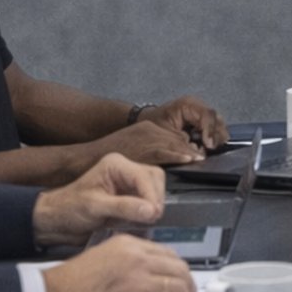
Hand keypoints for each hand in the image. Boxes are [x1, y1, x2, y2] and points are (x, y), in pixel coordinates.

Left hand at [33, 152, 165, 246]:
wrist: (56, 220)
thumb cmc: (69, 209)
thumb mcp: (95, 207)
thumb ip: (124, 207)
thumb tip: (151, 210)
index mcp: (115, 165)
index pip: (144, 176)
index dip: (151, 196)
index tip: (153, 214)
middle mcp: (124, 171)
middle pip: (155, 179)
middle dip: (155, 199)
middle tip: (151, 218)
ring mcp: (128, 183)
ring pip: (155, 189)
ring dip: (153, 205)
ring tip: (144, 221)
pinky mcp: (130, 196)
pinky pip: (148, 201)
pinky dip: (148, 212)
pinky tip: (140, 222)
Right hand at [40, 235, 195, 291]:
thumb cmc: (70, 283)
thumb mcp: (103, 255)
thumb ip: (130, 258)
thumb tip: (153, 271)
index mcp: (130, 246)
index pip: (170, 255)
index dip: (180, 271)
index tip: (180, 281)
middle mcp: (138, 262)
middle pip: (180, 273)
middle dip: (188, 289)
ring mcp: (139, 286)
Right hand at [90, 119, 206, 168]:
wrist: (86, 158)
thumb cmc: (108, 160)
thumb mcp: (133, 150)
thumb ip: (151, 153)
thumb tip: (169, 164)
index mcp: (148, 128)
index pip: (174, 136)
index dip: (186, 147)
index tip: (197, 155)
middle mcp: (149, 129)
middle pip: (178, 138)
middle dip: (191, 149)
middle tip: (204, 159)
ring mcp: (146, 137)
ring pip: (175, 143)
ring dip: (189, 153)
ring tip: (201, 161)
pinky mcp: (144, 148)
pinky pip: (166, 151)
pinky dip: (179, 155)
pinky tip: (190, 159)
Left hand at [139, 95, 226, 150]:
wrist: (148, 121)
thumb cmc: (154, 124)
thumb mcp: (166, 134)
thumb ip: (183, 142)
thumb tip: (198, 152)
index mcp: (188, 104)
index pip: (207, 114)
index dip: (210, 130)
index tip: (209, 145)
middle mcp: (198, 106)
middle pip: (217, 119)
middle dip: (216, 136)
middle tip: (210, 149)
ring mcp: (202, 113)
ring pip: (219, 124)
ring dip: (215, 138)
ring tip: (206, 148)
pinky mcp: (203, 121)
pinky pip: (215, 129)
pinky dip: (212, 138)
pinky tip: (205, 145)